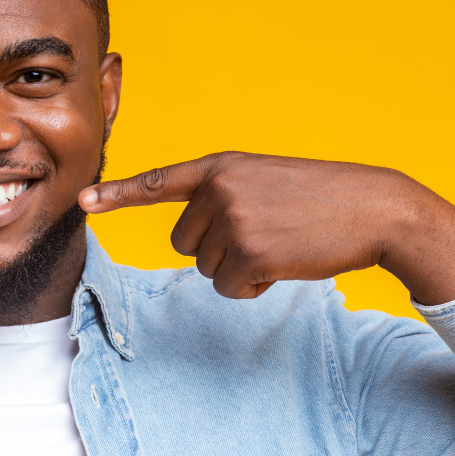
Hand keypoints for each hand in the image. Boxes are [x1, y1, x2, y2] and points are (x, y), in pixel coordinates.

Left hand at [79, 151, 454, 302]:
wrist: (371, 208)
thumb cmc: (317, 197)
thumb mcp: (261, 180)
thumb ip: (220, 196)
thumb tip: (190, 241)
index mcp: (219, 167)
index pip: (157, 182)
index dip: (116, 194)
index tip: (82, 200)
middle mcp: (218, 189)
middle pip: (184, 243)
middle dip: (216, 250)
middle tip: (261, 234)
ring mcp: (233, 219)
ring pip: (206, 268)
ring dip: (238, 268)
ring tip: (277, 245)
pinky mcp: (250, 252)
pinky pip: (228, 288)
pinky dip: (253, 287)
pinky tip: (282, 264)